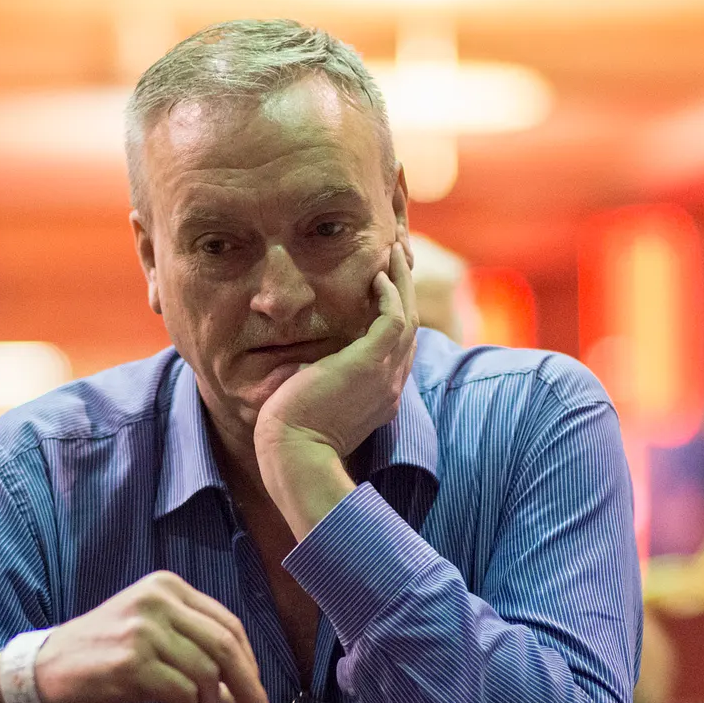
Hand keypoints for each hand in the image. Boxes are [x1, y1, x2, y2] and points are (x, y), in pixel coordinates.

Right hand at [36, 571, 272, 702]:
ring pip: (205, 675)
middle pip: (225, 647)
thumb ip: (193, 648)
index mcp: (167, 587)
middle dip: (249, 690)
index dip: (250, 665)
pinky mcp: (131, 663)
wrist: (42, 670)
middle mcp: (158, 601)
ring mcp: (144, 630)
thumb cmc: (100, 656)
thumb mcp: (149, 634)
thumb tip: (242, 691)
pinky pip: (182, 694)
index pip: (228, 625)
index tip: (257, 696)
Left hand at [253, 240, 417, 464]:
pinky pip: (393, 319)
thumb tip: (300, 368)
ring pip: (408, 315)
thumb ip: (319, 383)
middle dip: (406, 287)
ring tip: (394, 248)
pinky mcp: (371, 363)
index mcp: (381, 396)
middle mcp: (391, 384)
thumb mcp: (314, 404)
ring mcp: (385, 375)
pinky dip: (390, 294)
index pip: (398, 347)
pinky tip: (379, 275)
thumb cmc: (293, 436)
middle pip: (410, 325)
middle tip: (398, 254)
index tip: (386, 288)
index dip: (396, 314)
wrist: (294, 454)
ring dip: (403, 279)